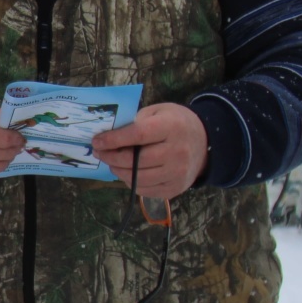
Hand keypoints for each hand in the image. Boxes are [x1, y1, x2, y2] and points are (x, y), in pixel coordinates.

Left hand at [92, 102, 207, 200]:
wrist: (204, 141)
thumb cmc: (174, 123)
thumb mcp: (158, 113)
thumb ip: (135, 122)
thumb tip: (107, 135)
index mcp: (172, 127)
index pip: (138, 135)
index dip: (114, 139)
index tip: (97, 141)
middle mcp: (177, 152)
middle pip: (136, 160)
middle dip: (112, 157)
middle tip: (99, 153)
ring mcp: (178, 173)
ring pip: (138, 178)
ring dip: (119, 171)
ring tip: (111, 163)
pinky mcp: (175, 188)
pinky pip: (146, 190)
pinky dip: (131, 182)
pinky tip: (126, 173)